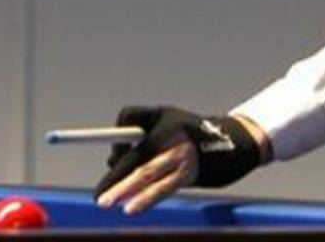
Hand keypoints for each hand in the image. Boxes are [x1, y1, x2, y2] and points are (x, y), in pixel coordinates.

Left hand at [94, 106, 261, 213]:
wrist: (225, 146)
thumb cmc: (182, 130)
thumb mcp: (163, 116)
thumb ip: (136, 125)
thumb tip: (112, 155)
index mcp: (163, 121)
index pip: (129, 124)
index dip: (115, 139)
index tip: (109, 155)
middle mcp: (171, 140)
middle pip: (137, 158)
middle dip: (115, 176)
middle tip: (98, 193)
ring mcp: (179, 159)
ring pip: (147, 175)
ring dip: (125, 190)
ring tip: (106, 202)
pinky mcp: (185, 176)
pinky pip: (162, 189)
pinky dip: (145, 199)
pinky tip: (131, 208)